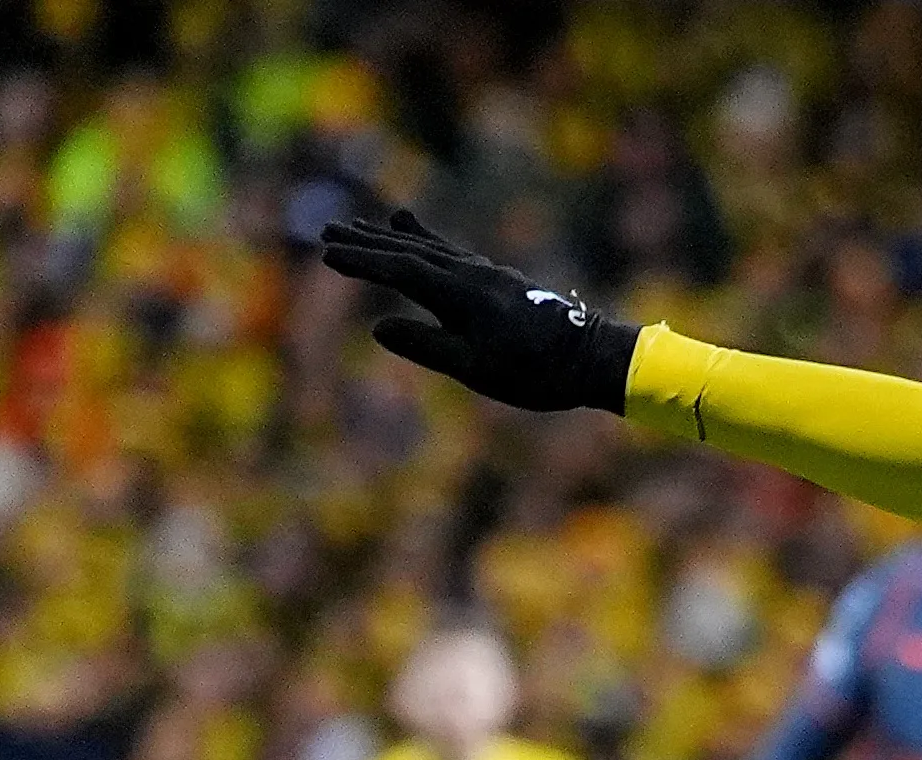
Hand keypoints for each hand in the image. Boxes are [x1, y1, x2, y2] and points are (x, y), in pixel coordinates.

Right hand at [317, 210, 638, 413]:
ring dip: (395, 238)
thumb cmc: (536, 373)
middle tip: (328, 228)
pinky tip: (419, 238)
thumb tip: (378, 327)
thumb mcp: (476, 370)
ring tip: (366, 225)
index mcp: (461, 296)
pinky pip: (453, 253)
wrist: (594, 359)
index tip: (327, 253)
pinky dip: (429, 242)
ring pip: (432, 249)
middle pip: (411, 252)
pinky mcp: (500, 281)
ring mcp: (488, 275)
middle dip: (368, 242)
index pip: (400, 271)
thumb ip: (426, 347)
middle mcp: (472, 275)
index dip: (362, 262)